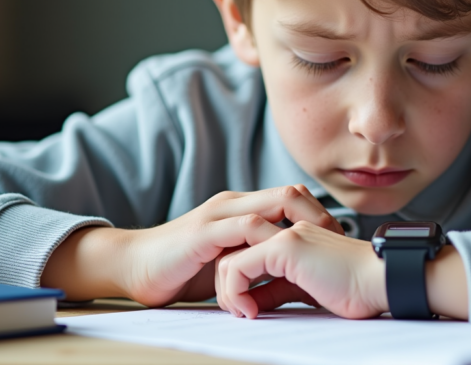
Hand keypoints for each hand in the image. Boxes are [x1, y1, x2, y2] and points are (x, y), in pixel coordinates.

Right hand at [41, 185, 342, 305]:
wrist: (131, 267)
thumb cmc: (180, 269)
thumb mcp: (227, 262)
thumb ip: (255, 260)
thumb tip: (290, 276)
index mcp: (240, 208)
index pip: (292, 197)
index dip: (319, 213)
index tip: (338, 238)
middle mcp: (233, 203)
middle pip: (291, 192)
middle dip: (321, 214)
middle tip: (337, 241)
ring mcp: (218, 214)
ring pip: (273, 203)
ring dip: (302, 223)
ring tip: (320, 246)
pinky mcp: (204, 232)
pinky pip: (245, 227)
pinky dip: (268, 239)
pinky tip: (282, 256)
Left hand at [215, 219, 387, 318]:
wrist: (379, 281)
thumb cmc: (354, 288)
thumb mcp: (303, 289)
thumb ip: (276, 289)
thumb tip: (252, 301)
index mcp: (292, 235)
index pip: (246, 250)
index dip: (236, 280)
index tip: (240, 306)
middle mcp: (285, 228)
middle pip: (232, 251)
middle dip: (225, 284)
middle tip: (236, 311)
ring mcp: (284, 233)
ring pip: (229, 257)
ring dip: (227, 291)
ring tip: (242, 312)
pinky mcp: (284, 245)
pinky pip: (238, 266)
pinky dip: (235, 293)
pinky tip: (251, 311)